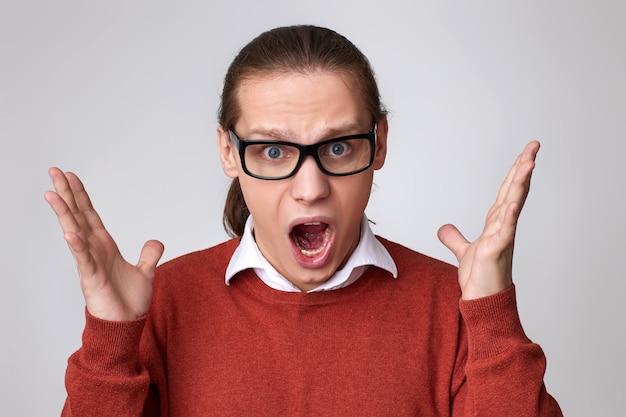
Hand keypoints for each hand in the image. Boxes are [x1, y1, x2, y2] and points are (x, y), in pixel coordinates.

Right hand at [45, 168, 163, 320]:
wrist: (127, 324)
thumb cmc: (129, 301)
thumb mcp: (145, 272)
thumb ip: (149, 255)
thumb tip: (156, 242)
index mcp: (104, 245)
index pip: (90, 214)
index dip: (81, 195)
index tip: (70, 176)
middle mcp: (94, 250)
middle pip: (77, 216)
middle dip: (67, 194)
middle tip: (54, 172)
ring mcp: (90, 262)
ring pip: (75, 232)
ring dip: (64, 214)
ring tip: (52, 194)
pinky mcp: (92, 278)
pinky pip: (83, 259)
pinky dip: (77, 247)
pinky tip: (70, 234)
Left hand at [437, 141, 539, 299]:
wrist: (482, 301)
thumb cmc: (481, 277)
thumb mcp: (464, 252)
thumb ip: (455, 238)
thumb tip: (444, 228)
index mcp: (497, 223)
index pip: (507, 191)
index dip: (516, 171)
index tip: (527, 153)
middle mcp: (503, 226)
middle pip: (515, 191)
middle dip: (524, 167)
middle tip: (535, 145)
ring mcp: (502, 238)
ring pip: (513, 205)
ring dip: (520, 185)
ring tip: (529, 164)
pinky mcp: (496, 252)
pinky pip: (504, 232)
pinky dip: (508, 218)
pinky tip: (512, 204)